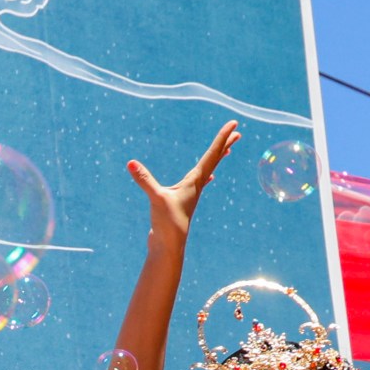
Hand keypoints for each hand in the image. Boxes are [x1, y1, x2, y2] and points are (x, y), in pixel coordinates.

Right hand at [125, 123, 242, 240]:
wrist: (168, 246)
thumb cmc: (168, 223)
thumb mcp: (156, 198)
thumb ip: (145, 180)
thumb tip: (131, 164)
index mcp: (194, 181)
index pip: (212, 154)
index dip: (222, 138)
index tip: (234, 123)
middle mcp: (196, 185)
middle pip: (214, 160)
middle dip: (225, 145)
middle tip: (238, 132)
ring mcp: (191, 193)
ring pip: (208, 170)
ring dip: (217, 159)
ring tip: (227, 151)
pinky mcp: (183, 201)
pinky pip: (198, 183)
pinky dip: (205, 177)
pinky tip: (209, 178)